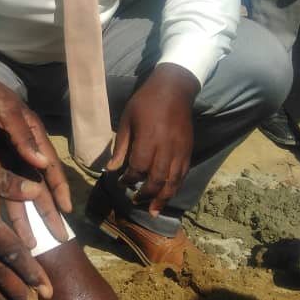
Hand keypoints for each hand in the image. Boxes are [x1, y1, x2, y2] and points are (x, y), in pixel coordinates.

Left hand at [0, 23, 72, 245]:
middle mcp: (20, 153)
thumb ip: (23, 137)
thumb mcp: (5, 112)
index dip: (59, 191)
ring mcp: (2, 161)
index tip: (67, 213)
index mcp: (32, 138)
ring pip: (15, 195)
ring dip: (22, 218)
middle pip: (36, 188)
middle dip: (46, 213)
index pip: (50, 169)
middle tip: (56, 239)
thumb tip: (43, 165)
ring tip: (28, 244)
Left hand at [107, 63, 198, 216]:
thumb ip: (121, 147)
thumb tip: (111, 169)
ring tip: (153, 210)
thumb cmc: (145, 102)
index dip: (129, 179)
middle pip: (157, 179)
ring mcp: (180, 150)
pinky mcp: (188, 150)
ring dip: (163, 198)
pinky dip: (175, 186)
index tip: (121, 182)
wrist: (174, 89)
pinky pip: (183, 174)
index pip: (138, 168)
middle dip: (145, 194)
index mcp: (148, 139)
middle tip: (135, 201)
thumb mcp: (127, 120)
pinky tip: (168, 194)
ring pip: (173, 181)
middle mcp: (166, 148)